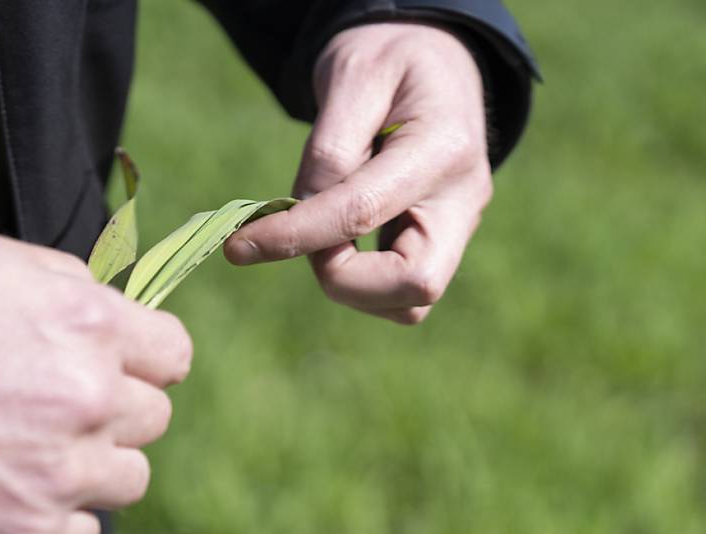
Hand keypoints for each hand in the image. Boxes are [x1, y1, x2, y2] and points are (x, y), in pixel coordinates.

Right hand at [0, 230, 190, 533]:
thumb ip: (64, 285)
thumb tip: (108, 306)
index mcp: (86, 323)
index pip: (173, 354)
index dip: (147, 358)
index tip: (122, 366)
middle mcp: (88, 397)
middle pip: (153, 416)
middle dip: (113, 408)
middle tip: (56, 407)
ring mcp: (59, 470)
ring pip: (128, 477)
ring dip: (93, 465)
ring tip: (34, 453)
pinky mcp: (21, 533)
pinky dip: (55, 518)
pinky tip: (12, 494)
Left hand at [225, 23, 491, 323]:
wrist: (433, 60)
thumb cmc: (389, 59)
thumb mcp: (352, 75)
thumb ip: (327, 149)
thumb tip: (299, 215)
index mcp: (443, 148)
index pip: (362, 212)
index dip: (297, 235)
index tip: (241, 245)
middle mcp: (463, 200)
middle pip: (415, 285)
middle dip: (343, 278)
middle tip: (301, 239)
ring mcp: (459, 227)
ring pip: (411, 303)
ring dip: (352, 285)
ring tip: (320, 233)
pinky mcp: (444, 242)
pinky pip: (403, 294)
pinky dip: (362, 281)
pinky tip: (340, 239)